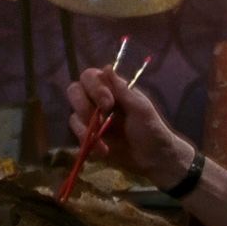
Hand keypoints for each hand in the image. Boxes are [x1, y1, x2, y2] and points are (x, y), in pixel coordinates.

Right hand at [67, 65, 188, 189]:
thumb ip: (122, 90)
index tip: (108, 103)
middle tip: (101, 120)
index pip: (89, 77)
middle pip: (74, 91)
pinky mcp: (88, 137)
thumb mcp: (140, 108)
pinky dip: (88, 143)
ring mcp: (91, 119)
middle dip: (84, 106)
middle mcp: (97, 101)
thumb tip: (107, 67)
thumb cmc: (150, 129)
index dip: (94, 88)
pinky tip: (104, 150)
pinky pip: (76, 136)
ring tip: (103, 140)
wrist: (152, 158)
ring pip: (74, 115)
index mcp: (111, 89)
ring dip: (86, 128)